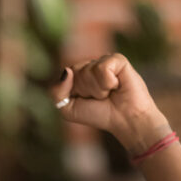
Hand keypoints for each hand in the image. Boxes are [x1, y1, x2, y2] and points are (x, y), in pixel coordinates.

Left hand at [50, 53, 171, 153]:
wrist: (124, 120)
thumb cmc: (98, 115)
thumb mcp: (68, 109)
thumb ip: (56, 92)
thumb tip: (67, 70)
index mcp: (77, 74)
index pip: (65, 75)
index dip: (74, 92)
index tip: (87, 100)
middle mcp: (91, 65)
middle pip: (75, 72)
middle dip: (86, 90)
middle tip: (101, 97)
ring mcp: (104, 61)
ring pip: (87, 71)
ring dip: (97, 89)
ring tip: (109, 93)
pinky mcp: (118, 60)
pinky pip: (102, 68)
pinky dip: (108, 83)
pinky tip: (117, 86)